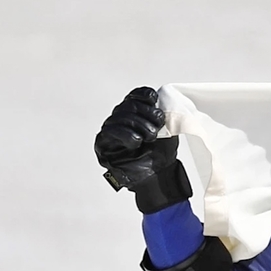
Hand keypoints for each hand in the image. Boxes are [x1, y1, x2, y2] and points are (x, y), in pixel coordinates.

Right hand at [95, 87, 190, 212]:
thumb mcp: (167, 129)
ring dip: (139, 125)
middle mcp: (121, 119)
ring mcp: (111, 130)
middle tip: (157, 125)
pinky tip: (136, 142)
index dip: (143, 96)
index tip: (154, 99)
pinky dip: (126, 135)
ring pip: (120, 117)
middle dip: (146, 113)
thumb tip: (160, 100)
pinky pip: (111, 132)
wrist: (159, 175)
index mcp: (136, 113)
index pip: (135, 96)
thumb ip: (162, 113)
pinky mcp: (103, 143)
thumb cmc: (161, 152)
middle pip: (129, 106)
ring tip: (150, 137)